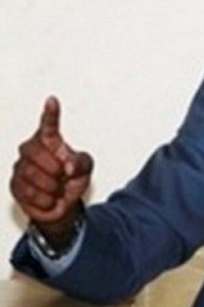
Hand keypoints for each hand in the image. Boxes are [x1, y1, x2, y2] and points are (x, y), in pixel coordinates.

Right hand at [9, 96, 92, 247]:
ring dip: (51, 186)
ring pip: (31, 174)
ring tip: (58, 189)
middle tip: (64, 176)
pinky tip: (49, 198)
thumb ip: (80, 162)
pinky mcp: (15, 185)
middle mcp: (32, 150)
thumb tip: (68, 165)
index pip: (48, 125)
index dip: (50, 114)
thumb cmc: (73, 180)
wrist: (65, 205)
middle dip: (53, 167)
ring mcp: (21, 167)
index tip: (53, 101)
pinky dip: (45, 199)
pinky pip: (28, 192)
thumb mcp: (85, 168)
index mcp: (50, 141)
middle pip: (34, 152)